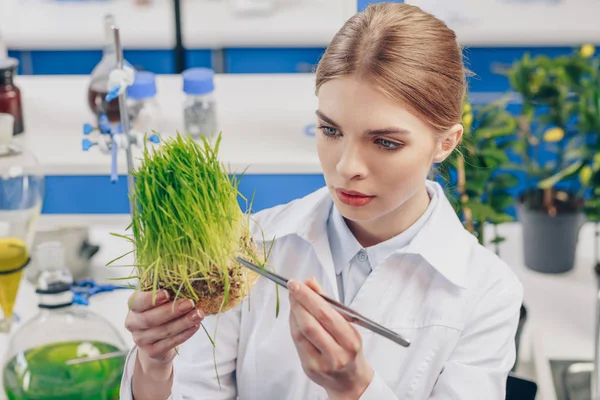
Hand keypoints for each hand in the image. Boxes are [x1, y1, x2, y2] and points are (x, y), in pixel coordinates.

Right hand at [125, 290, 203, 369]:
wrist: (157, 341)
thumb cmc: (161, 312)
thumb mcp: (160, 300)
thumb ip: (167, 293)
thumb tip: (186, 284)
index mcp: (133, 305)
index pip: (137, 302)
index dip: (151, 298)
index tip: (167, 294)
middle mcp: (133, 323)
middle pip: (151, 318)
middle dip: (172, 310)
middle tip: (190, 303)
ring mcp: (140, 339)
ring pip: (163, 331)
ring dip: (183, 322)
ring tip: (198, 314)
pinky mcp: (151, 351)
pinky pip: (169, 343)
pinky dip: (184, 334)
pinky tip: (195, 326)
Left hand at [288, 277, 373, 399]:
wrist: (350, 381)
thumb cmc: (350, 349)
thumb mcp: (348, 325)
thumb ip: (329, 303)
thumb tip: (310, 282)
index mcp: (350, 341)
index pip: (326, 315)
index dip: (309, 298)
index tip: (299, 284)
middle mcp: (336, 355)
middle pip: (310, 324)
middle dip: (299, 302)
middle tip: (293, 286)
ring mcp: (321, 363)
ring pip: (301, 333)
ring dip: (294, 311)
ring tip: (293, 298)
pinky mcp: (308, 368)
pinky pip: (297, 342)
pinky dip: (293, 324)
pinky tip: (295, 314)